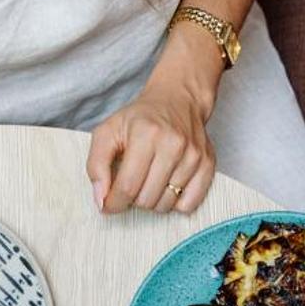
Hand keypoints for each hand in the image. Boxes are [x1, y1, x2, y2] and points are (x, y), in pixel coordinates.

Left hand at [86, 64, 216, 216]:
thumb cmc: (140, 119)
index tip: (108, 203)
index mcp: (145, 134)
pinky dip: (175, 203)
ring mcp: (193, 156)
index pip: (127, 186)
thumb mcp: (108, 132)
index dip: (113, 202)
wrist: (178, 100)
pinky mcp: (208, 165)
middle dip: (133, 199)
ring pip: (166, 205)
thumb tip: (101, 200)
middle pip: (146, 199)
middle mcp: (173, 145)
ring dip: (153, 201)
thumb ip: (96, 165)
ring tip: (149, 182)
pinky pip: (188, 205)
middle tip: (132, 184)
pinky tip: (168, 187)